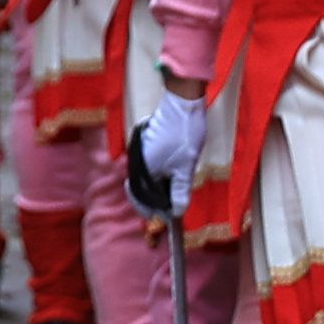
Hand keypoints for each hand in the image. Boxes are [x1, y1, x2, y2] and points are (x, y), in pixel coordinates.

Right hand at [133, 80, 210, 208]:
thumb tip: (177, 211)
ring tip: (175, 193)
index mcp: (142, 170)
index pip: (139, 198)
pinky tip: (173, 176)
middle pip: (142, 189)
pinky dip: (160, 175)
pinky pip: (150, 167)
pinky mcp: (147, 146)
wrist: (183, 104)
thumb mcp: (186, 167)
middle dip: (156, 200)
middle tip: (173, 207)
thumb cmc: (183, 135)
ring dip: (159, 187)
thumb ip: (180, 191)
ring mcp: (141, 153)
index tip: (163, 219)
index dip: (149, 210)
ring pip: (147, 178)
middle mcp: (137, 163)